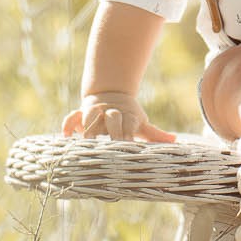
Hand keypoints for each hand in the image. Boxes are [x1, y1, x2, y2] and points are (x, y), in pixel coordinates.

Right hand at [60, 92, 175, 141]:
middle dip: (111, 130)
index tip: (128, 145)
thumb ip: (155, 134)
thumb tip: (174, 140)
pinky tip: (66, 137)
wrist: (111, 94)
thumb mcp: (141, 123)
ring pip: (90, 116)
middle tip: (110, 146)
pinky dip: (68, 125)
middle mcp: (111, 113)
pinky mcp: (81, 112)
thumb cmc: (129, 116)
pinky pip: (72, 117)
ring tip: (85, 142)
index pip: (129, 125)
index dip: (128, 134)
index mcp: (127, 116)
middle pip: (111, 119)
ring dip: (87, 127)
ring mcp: (95, 111)